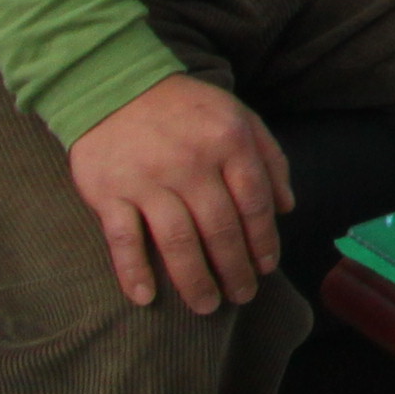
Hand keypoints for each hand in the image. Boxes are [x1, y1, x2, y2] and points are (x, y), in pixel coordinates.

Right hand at [69, 76, 289, 314]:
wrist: (115, 86)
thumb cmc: (186, 108)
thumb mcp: (240, 117)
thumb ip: (269, 158)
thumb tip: (286, 207)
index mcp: (228, 143)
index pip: (254, 202)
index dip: (263, 240)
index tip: (267, 267)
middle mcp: (191, 164)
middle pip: (220, 228)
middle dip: (235, 268)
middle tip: (243, 296)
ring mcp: (148, 181)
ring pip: (177, 242)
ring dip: (195, 280)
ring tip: (208, 306)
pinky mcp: (108, 194)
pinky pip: (123, 240)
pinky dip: (134, 271)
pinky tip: (146, 298)